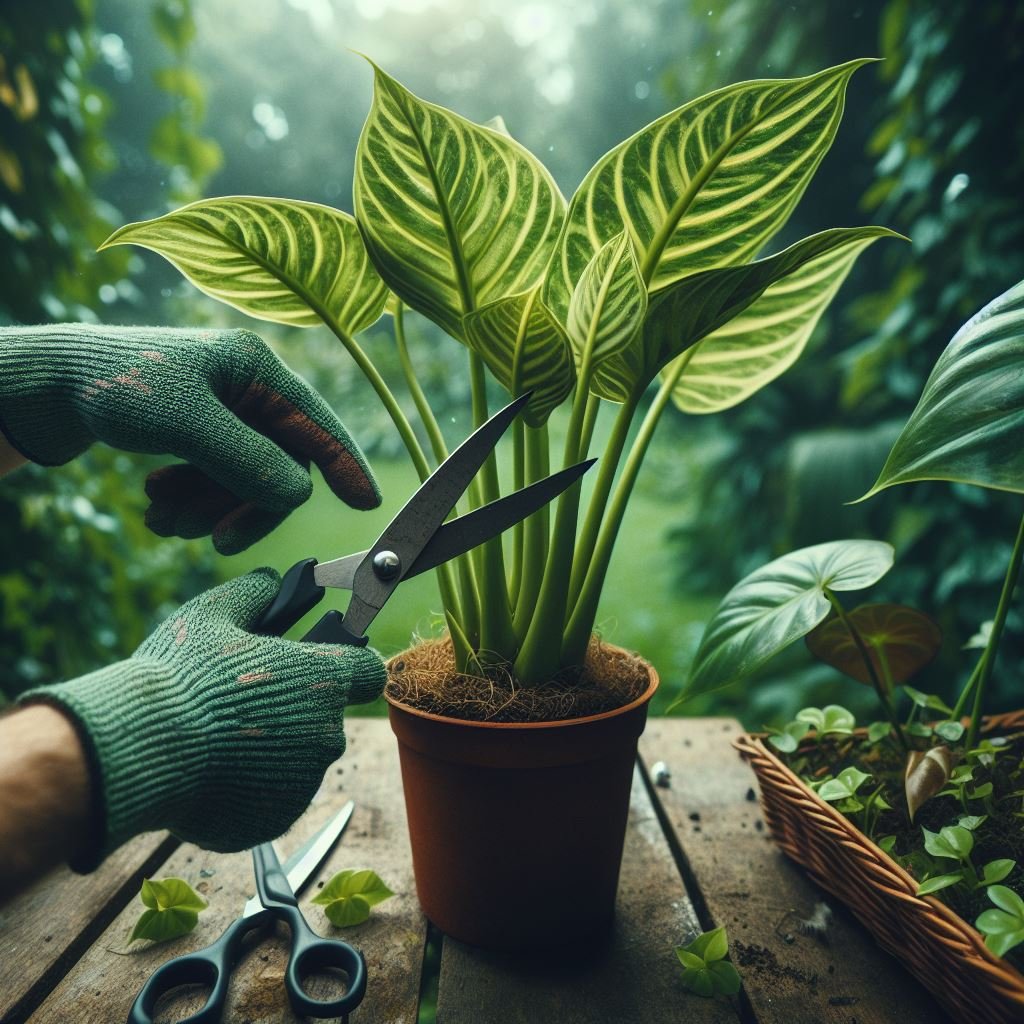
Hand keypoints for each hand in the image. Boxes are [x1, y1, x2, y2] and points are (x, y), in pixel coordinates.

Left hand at [0, 324, 378, 552]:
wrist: (50, 385)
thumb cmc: (116, 386)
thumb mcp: (185, 424)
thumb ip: (246, 459)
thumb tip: (300, 495)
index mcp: (257, 369)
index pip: (316, 424)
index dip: (344, 463)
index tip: (368, 502)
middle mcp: (248, 387)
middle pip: (278, 464)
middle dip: (244, 504)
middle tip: (214, 541)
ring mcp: (226, 410)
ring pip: (245, 477)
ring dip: (210, 508)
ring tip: (162, 522)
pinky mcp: (202, 430)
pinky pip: (217, 477)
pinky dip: (193, 498)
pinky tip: (157, 505)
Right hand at [17, 569, 385, 868]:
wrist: (144, 750)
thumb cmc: (182, 676)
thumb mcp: (213, 613)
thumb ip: (253, 593)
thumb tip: (269, 580)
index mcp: (323, 680)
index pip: (367, 672)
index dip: (347, 666)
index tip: (324, 664)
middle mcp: (326, 733)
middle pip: (324, 719)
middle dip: (293, 710)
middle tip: (244, 702)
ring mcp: (302, 782)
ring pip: (296, 761)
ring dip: (269, 750)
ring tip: (217, 738)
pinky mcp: (274, 819)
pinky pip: (268, 799)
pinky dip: (246, 788)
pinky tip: (210, 770)